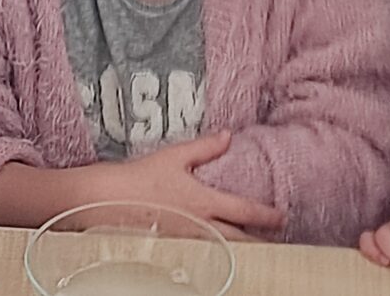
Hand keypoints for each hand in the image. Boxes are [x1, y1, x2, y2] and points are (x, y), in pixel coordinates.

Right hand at [84, 132, 284, 241]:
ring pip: (222, 250)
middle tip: (276, 241)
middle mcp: (200, 226)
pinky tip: (219, 252)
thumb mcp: (174, 156)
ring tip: (255, 248)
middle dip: (260, 241)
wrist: (108, 200)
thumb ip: (205, 148)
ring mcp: (187, 241)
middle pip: (239, 239)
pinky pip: (202, 253)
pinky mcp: (174, 248)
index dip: (267, 215)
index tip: (282, 217)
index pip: (244, 211)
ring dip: (240, 248)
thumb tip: (228, 136)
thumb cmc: (140, 177)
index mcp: (204, 202)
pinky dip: (216, 252)